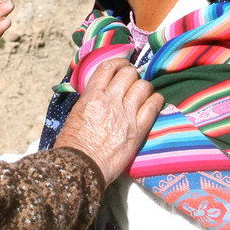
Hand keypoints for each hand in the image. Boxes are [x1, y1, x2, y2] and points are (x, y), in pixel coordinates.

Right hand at [54, 59, 163, 185]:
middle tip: (132, 83)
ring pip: (143, 86)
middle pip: (128, 73)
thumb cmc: (73, 144)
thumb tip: (98, 93)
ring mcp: (127, 113)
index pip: (108, 67)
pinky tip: (154, 102)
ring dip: (144, 87)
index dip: (118, 63)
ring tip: (142, 94)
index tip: (121, 67)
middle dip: (131, 75)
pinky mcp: (139, 129)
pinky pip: (154, 105)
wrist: (82, 166)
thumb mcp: (75, 113)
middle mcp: (111, 100)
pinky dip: (156, 100)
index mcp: (92, 95)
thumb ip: (89, 99)